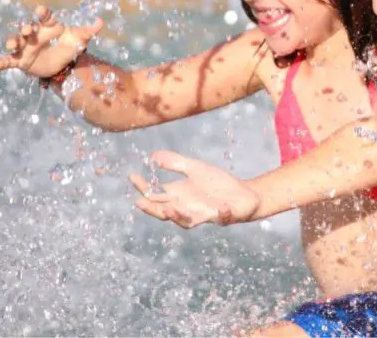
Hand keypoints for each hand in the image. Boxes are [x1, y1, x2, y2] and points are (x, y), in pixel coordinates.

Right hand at [0, 5, 103, 77]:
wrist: (63, 65)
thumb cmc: (70, 47)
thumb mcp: (80, 40)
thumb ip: (89, 31)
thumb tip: (101, 22)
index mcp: (49, 27)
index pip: (45, 17)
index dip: (44, 13)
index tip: (43, 9)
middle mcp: (35, 35)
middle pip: (27, 28)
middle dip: (26, 28)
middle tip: (28, 29)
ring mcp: (26, 47)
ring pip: (16, 42)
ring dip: (12, 41)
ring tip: (11, 44)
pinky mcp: (21, 60)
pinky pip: (8, 61)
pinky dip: (0, 63)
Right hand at [129, 150, 258, 228]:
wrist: (245, 194)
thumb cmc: (217, 184)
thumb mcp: (195, 168)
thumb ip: (175, 162)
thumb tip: (152, 155)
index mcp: (179, 196)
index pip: (156, 195)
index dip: (144, 187)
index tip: (132, 176)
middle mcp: (188, 208)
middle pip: (165, 212)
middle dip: (153, 208)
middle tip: (140, 202)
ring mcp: (205, 214)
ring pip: (188, 221)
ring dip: (179, 216)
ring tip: (170, 209)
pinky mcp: (225, 216)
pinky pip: (223, 217)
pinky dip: (222, 214)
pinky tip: (221, 207)